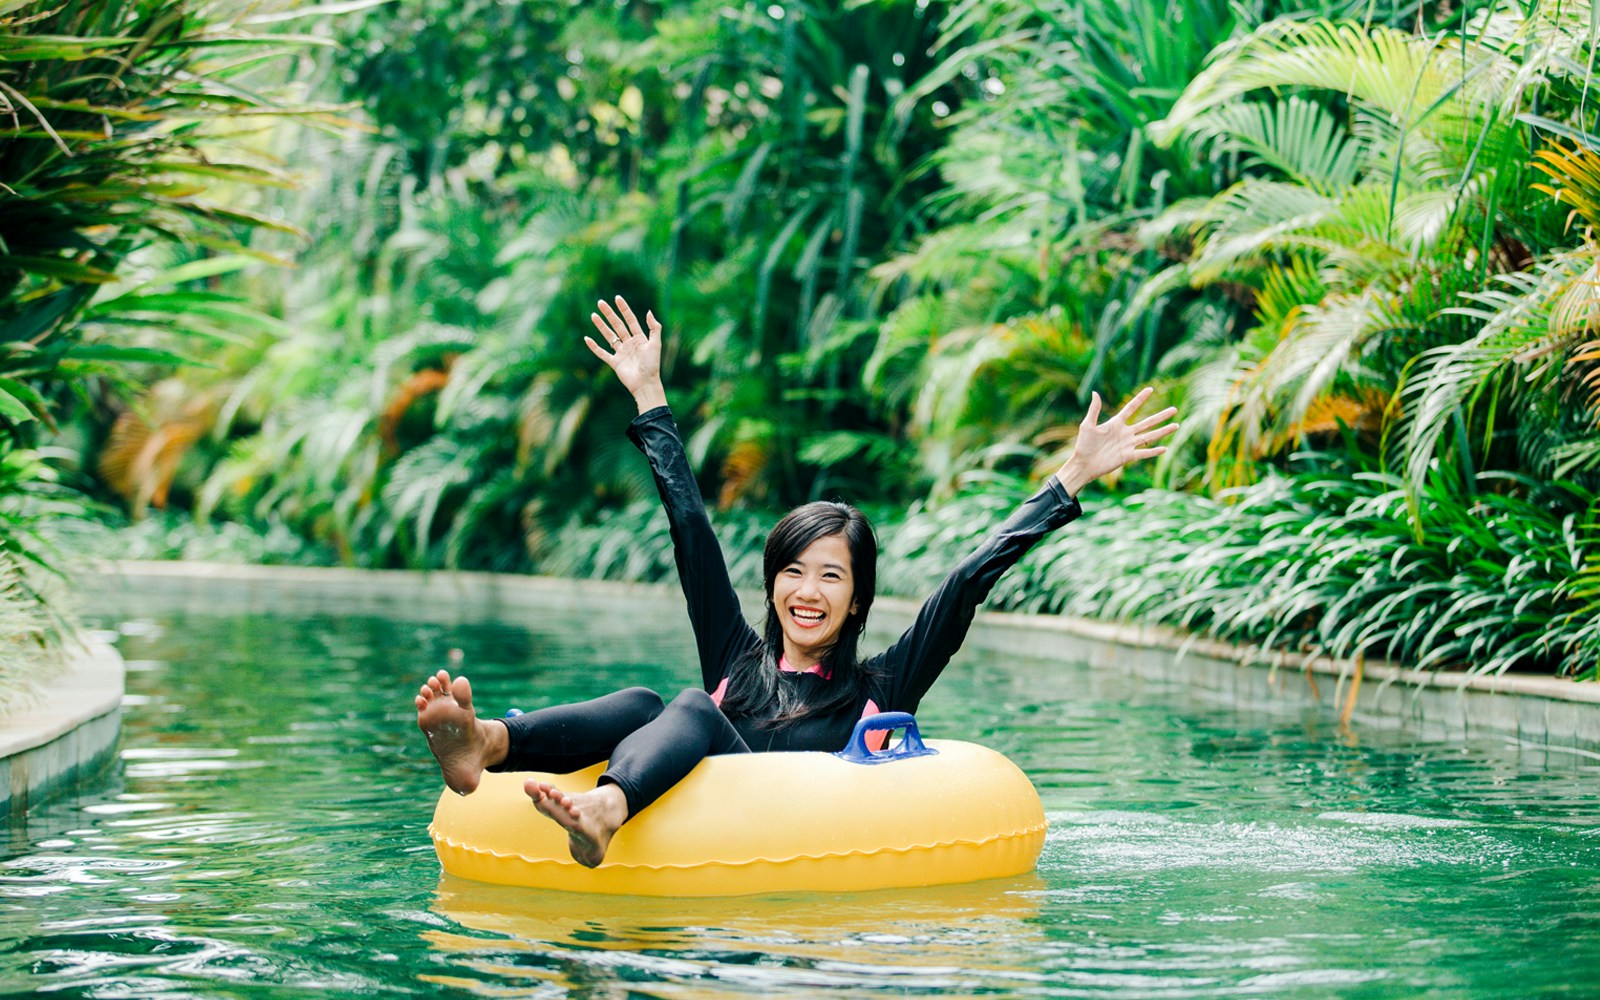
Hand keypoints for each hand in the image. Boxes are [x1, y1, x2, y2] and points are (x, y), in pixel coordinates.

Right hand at [586, 295, 667, 412]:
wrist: (645, 384)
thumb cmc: (652, 365)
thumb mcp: (656, 344)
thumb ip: (654, 328)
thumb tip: (648, 312)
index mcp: (640, 338)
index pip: (630, 320)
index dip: (624, 309)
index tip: (617, 298)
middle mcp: (630, 344)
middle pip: (618, 325)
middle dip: (609, 314)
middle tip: (600, 303)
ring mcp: (621, 353)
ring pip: (609, 336)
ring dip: (601, 326)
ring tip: (593, 315)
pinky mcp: (615, 363)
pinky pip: (602, 353)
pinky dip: (594, 347)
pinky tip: (587, 339)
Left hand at [1053, 387, 1177, 495]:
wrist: (1083, 464)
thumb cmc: (1083, 445)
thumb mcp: (1087, 425)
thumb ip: (1094, 410)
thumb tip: (1095, 392)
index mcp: (1115, 423)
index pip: (1131, 408)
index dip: (1140, 399)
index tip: (1150, 389)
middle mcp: (1125, 433)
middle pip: (1147, 422)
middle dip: (1161, 416)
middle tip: (1174, 409)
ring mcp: (1128, 445)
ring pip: (1149, 436)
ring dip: (1163, 431)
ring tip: (1176, 425)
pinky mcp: (1127, 457)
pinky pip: (1143, 453)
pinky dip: (1153, 451)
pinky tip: (1164, 448)